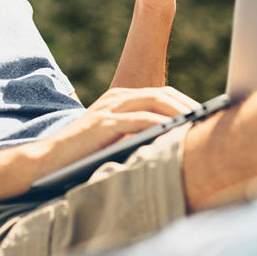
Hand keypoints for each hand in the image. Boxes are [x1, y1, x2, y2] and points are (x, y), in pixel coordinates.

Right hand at [32, 86, 201, 176]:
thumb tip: (176, 143)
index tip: (207, 118)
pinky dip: (161, 124)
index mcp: (121, 99)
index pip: (162, 94)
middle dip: (190, 106)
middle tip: (211, 121)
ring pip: (155, 101)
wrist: (45, 162)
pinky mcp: (103, 123)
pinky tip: (176, 132)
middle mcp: (117, 97)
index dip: (187, 104)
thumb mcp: (116, 141)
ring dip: (181, 112)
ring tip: (200, 125)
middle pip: (164, 93)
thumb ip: (139, 136)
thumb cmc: (82, 157)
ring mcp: (110, 107)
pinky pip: (140, 119)